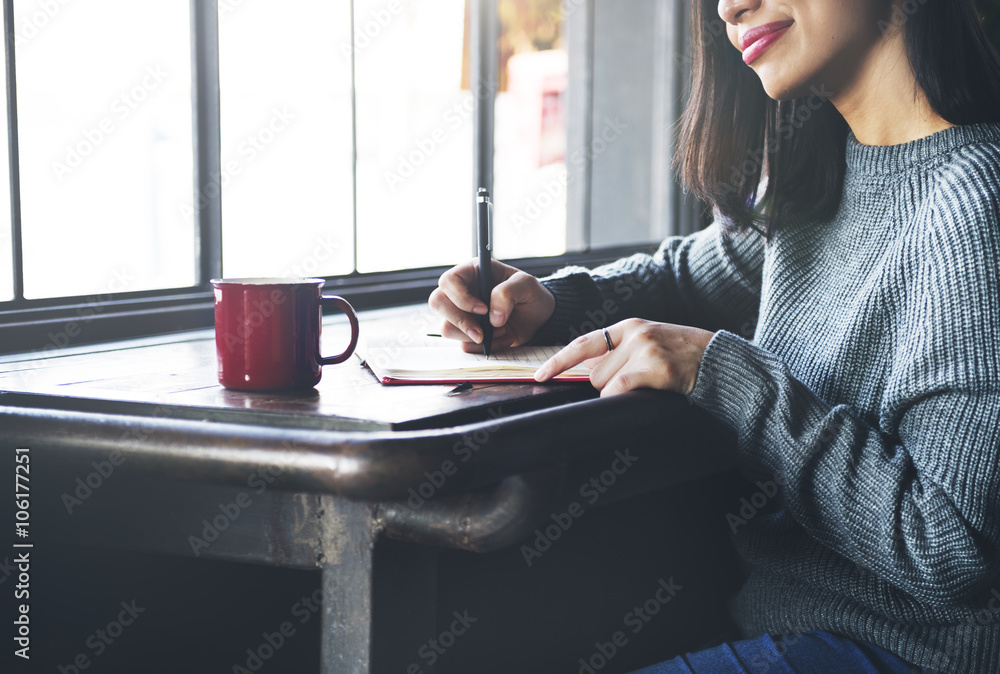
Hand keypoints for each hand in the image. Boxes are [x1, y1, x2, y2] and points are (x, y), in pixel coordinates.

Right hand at [429, 258, 555, 352]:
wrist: (540, 318)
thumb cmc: (531, 295)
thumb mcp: (527, 285)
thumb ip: (508, 293)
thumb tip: (492, 317)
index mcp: (472, 272)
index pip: (448, 281)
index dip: (461, 297)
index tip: (483, 309)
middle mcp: (462, 292)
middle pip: (438, 303)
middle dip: (460, 321)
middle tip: (482, 332)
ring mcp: (462, 314)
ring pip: (447, 328)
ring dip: (474, 336)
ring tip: (502, 331)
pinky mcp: (468, 333)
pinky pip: (464, 345)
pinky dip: (484, 348)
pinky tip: (503, 338)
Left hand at [534, 318, 714, 396]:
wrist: (719, 360)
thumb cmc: (684, 356)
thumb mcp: (650, 342)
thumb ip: (620, 351)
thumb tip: (587, 370)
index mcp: (629, 326)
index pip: (583, 342)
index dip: (558, 360)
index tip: (539, 375)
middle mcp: (634, 334)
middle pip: (594, 372)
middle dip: (607, 385)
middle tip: (637, 382)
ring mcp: (645, 350)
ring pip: (605, 384)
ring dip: (619, 393)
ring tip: (648, 385)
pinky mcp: (656, 368)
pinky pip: (618, 390)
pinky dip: (619, 399)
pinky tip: (640, 395)